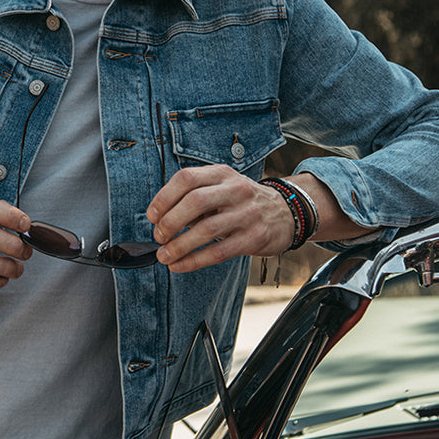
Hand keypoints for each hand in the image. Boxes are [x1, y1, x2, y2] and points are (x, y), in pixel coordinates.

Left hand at [146, 165, 295, 272]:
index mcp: (221, 173)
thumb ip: (195, 195)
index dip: (164, 198)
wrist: (286, 212)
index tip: (152, 216)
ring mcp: (247, 213)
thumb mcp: (222, 186)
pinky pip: (219, 252)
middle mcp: (235, 189)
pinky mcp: (254, 238)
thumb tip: (160, 218)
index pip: (186, 178)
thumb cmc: (243, 201)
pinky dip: (194, 260)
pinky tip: (180, 265)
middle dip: (170, 222)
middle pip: (194, 202)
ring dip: (179, 245)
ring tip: (164, 255)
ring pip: (206, 230)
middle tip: (158, 236)